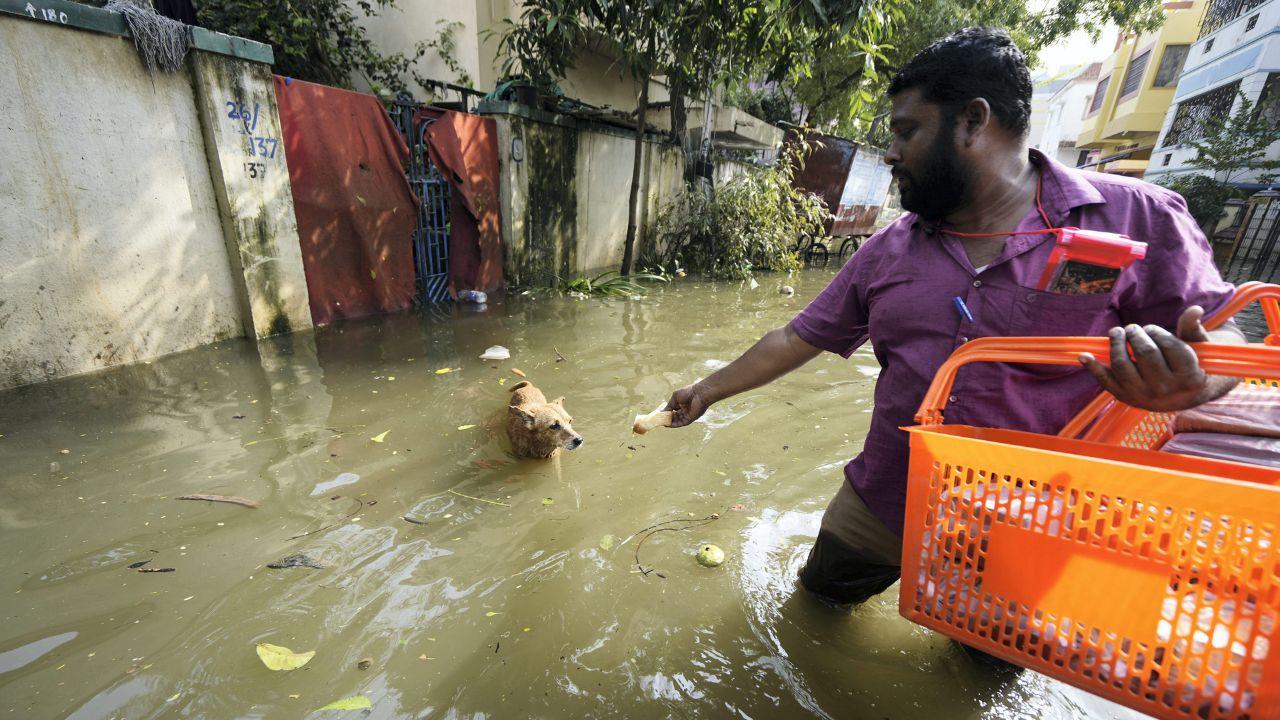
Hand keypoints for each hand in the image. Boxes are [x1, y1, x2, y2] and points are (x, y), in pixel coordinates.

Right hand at [665, 383, 712, 427]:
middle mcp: (685, 410)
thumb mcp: (675, 397)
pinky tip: (669, 424)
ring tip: (663, 423)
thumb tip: (663, 412)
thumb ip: (669, 405)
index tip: (661, 415)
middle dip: (668, 419)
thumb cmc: (688, 392)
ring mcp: (688, 414)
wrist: (700, 394)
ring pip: (677, 420)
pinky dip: (675, 424)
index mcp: (682, 403)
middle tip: (660, 421)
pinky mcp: (690, 418)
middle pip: (675, 416)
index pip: (673, 410)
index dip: (667, 413)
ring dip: (670, 422)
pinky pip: (681, 423)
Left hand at [1078, 306, 1215, 411]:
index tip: (1151, 328)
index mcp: (1190, 377)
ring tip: (1117, 332)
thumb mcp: (1199, 348)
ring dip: (1116, 344)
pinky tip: (1083, 355)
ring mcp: (1144, 396)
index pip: (1169, 346)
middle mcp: (1167, 390)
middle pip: (1145, 353)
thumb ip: (1193, 329)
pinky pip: (1106, 382)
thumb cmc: (1192, 365)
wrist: (1184, 397)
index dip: (1156, 332)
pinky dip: (1093, 367)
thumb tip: (1194, 309)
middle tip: (1132, 328)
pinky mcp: (1127, 398)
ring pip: (1123, 365)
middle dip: (1136, 335)